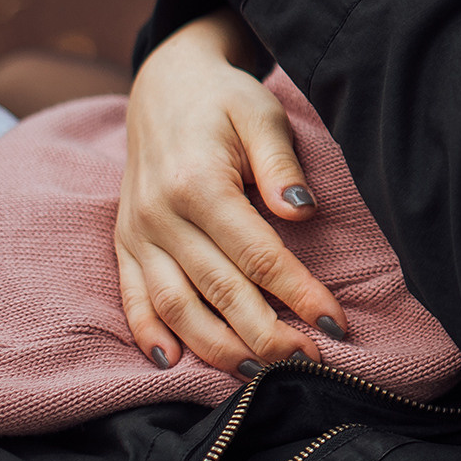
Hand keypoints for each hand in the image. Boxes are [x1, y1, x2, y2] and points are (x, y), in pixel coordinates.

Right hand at [115, 11, 345, 375]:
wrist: (164, 85)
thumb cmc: (224, 99)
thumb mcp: (260, 112)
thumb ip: (281, 161)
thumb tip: (302, 209)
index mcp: (197, 184)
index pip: (257, 255)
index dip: (299, 293)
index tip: (336, 323)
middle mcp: (159, 215)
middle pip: (219, 291)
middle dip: (266, 334)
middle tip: (309, 364)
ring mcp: (136, 232)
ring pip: (176, 306)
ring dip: (216, 346)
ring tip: (259, 374)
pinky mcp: (124, 242)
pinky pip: (133, 297)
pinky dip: (150, 333)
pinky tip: (174, 363)